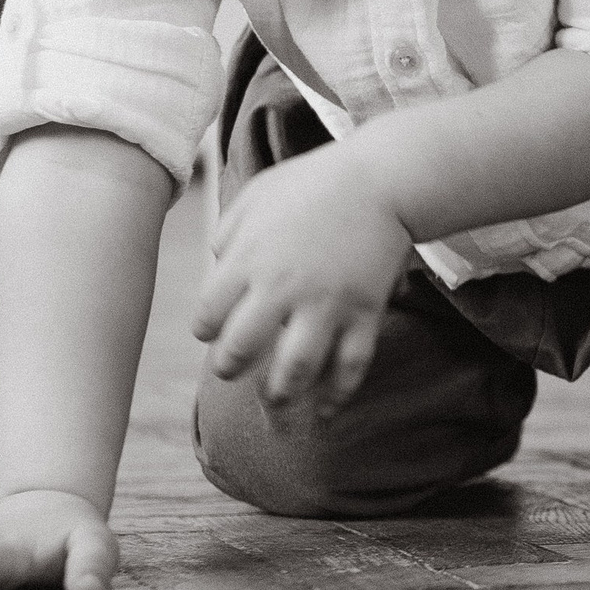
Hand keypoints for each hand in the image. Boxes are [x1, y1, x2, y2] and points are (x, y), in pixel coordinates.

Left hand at [196, 147, 413, 401]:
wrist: (382, 178)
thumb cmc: (314, 182)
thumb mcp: (256, 195)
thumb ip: (228, 234)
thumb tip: (218, 267)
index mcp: (248, 260)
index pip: (208, 318)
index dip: (208, 329)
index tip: (217, 328)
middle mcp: (281, 288)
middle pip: (240, 352)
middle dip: (231, 368)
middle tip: (235, 367)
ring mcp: (325, 304)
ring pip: (293, 372)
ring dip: (280, 397)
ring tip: (276, 405)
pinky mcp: (364, 312)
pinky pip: (350, 366)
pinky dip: (337, 396)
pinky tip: (326, 411)